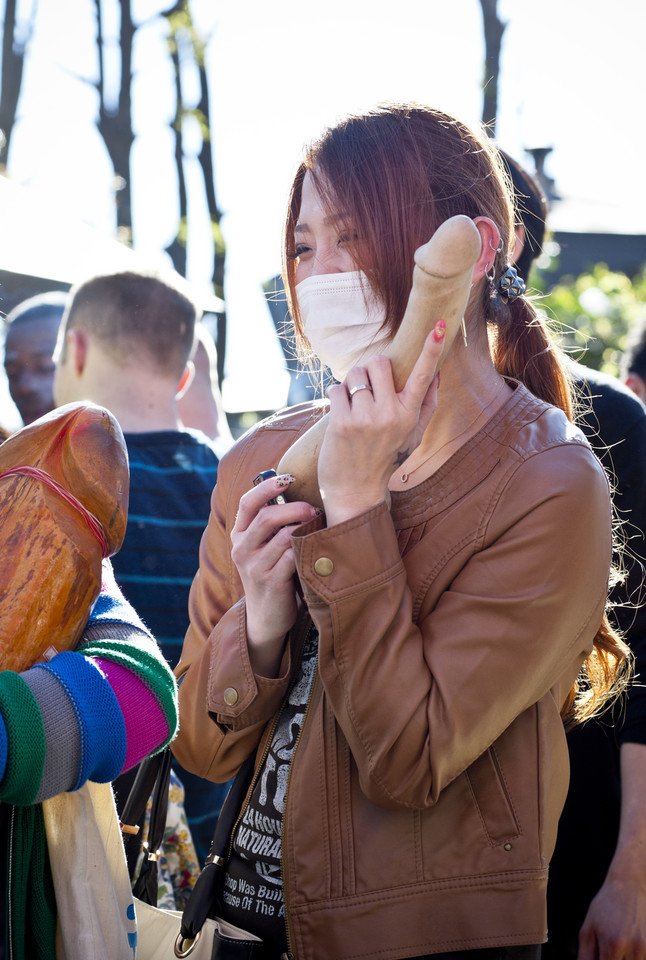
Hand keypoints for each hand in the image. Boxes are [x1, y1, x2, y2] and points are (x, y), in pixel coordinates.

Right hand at [230, 473, 317, 675]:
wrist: (265, 617)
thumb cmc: (272, 573)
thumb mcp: (264, 547)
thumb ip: (274, 524)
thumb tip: (303, 493)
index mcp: (240, 535)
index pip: (248, 503)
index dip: (267, 486)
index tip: (288, 476)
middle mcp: (242, 549)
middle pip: (266, 517)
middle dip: (293, 508)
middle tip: (313, 508)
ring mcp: (254, 567)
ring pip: (281, 537)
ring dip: (304, 528)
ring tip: (319, 526)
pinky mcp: (271, 582)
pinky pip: (291, 557)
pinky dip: (306, 549)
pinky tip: (317, 547)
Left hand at [318, 324, 444, 525]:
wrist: (355, 492)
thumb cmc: (385, 460)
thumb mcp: (412, 436)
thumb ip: (426, 405)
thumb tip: (436, 374)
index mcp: (410, 415)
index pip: (423, 376)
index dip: (432, 349)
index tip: (440, 325)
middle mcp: (390, 414)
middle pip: (380, 363)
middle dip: (371, 370)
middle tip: (368, 390)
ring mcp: (365, 418)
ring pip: (355, 374)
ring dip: (351, 384)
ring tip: (353, 406)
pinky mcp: (342, 422)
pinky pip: (336, 388)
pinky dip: (335, 396)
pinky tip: (340, 414)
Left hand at [578, 873, 645, 958]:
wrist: (630, 885)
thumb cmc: (606, 906)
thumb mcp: (589, 928)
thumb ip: (586, 956)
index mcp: (613, 944)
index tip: (600, 957)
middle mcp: (634, 948)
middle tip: (608, 950)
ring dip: (625, 958)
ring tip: (618, 944)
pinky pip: (642, 957)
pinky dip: (634, 955)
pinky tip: (628, 943)